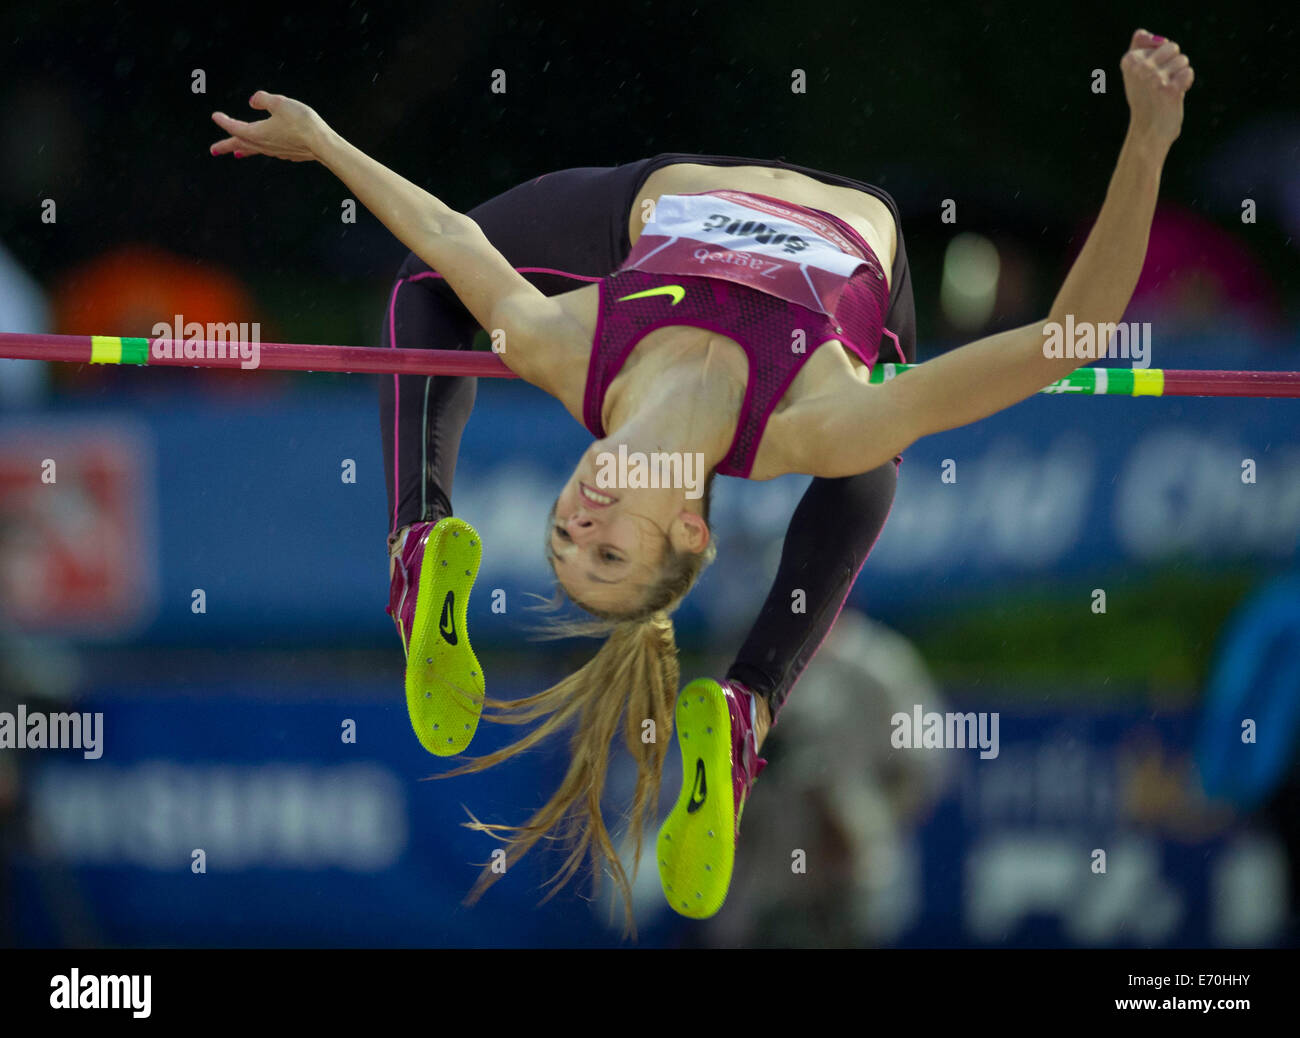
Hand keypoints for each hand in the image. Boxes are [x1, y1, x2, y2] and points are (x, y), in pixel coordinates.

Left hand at [209, 91, 328, 161]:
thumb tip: (252, 100)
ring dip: (243, 149)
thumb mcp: (280, 103)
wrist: (322, 144)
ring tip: (238, 153)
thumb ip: (263, 99)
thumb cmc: (301, 122)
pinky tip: (265, 148)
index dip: (223, 121)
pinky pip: (268, 151)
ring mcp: (275, 151)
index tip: (215, 116)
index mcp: (256, 132)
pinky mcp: (287, 154)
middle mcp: (263, 145)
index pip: (234, 127)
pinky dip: (260, 150)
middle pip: (240, 144)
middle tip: (213, 150)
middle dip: (226, 146)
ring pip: (254, 150)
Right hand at [1121, 29, 1193, 148]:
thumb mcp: (1136, 74)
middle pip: (1173, 47)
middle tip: (1161, 83)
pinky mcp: (1169, 89)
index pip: (1160, 42)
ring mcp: (1154, 78)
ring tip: (1167, 91)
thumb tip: (1146, 35)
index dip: (1162, 58)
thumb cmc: (1145, 100)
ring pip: (1183, 60)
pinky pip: (1188, 73)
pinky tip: (1176, 95)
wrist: (1148, 132)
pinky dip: (1186, 84)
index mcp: (1129, 61)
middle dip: (1173, 63)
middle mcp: (1140, 68)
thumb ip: (1139, 49)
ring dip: (1180, 75)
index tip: (1151, 76)